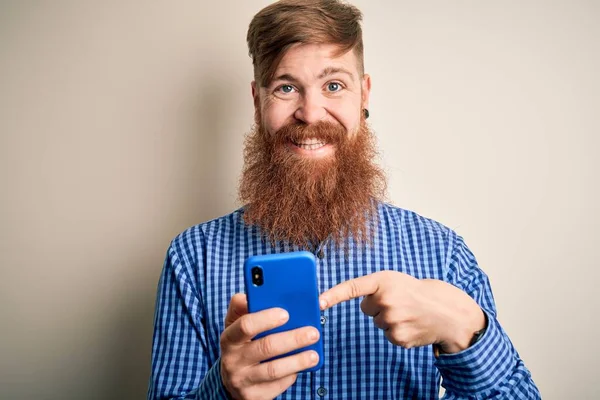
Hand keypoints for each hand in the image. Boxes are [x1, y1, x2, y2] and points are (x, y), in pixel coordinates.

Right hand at [220, 293, 320, 399]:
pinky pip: (277, 386)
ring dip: (298, 361)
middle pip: (265, 347)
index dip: (266, 319)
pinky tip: (302, 367)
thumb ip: (244, 306)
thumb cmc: (242, 343)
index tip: (286, 313)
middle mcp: (232, 360)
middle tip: (313, 332)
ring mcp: (242, 380)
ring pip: (273, 370)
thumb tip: (252, 292)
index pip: (245, 325)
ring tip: (314, 354)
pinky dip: (292, 375)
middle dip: (292, 339)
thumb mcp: (236, 324)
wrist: (232, 379)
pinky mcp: (253, 397)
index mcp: (229, 338)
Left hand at [319, 271, 484, 352]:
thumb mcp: (394, 280)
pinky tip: (410, 324)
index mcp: (383, 281)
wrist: (444, 310)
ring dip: (389, 319)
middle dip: (379, 306)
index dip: (334, 295)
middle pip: (366, 309)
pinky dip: (397, 331)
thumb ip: (373, 288)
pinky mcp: (398, 337)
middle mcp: (386, 300)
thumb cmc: (415, 291)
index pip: (352, 287)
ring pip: (377, 323)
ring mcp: (392, 320)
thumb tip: (355, 305)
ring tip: (407, 312)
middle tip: (399, 301)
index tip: (319, 302)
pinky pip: (388, 335)